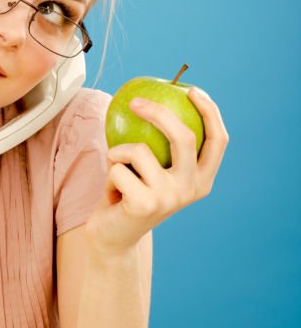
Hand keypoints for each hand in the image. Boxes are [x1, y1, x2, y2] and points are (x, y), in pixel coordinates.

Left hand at [85, 88, 228, 255]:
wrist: (112, 237)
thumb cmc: (131, 194)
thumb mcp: (153, 169)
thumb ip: (163, 144)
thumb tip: (158, 95)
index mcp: (202, 180)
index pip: (218, 141)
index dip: (210, 112)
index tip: (191, 90)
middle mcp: (191, 189)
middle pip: (184, 137)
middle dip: (159, 112)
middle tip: (136, 101)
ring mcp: (169, 198)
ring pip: (139, 150)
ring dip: (118, 152)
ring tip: (118, 170)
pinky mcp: (144, 203)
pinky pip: (117, 167)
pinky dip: (109, 172)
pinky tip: (112, 192)